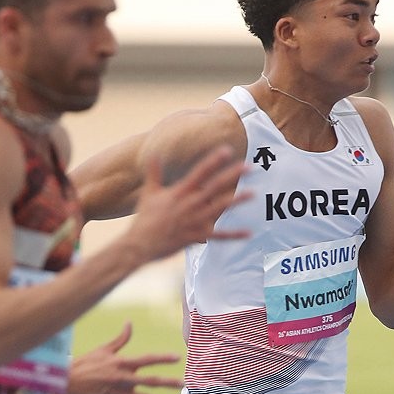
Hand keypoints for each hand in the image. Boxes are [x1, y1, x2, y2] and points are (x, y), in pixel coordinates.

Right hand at [64, 323, 182, 393]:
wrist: (65, 381)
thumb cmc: (85, 363)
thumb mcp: (103, 349)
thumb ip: (121, 339)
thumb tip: (130, 323)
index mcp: (122, 363)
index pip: (147, 359)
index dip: (163, 358)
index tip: (178, 358)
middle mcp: (122, 378)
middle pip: (150, 382)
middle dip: (168, 383)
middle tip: (184, 385)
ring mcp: (118, 393)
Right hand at [126, 145, 251, 262]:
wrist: (140, 243)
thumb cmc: (144, 218)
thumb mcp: (149, 193)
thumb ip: (154, 173)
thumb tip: (153, 154)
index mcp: (180, 192)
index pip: (200, 172)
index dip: (214, 161)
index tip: (227, 150)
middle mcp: (190, 203)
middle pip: (215, 186)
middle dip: (232, 175)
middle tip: (249, 166)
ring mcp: (195, 220)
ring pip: (220, 208)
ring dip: (237, 200)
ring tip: (253, 193)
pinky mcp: (197, 236)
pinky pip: (219, 236)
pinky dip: (234, 235)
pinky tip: (248, 233)